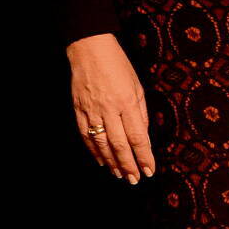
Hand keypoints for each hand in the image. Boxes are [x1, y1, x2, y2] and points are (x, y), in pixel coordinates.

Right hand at [67, 32, 154, 182]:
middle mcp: (109, 108)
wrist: (89, 48)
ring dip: (111, 161)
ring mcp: (91, 109)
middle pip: (119, 144)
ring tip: (119, 174)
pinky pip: (85, 133)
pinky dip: (92, 149)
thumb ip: (140, 112)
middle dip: (128, 165)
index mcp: (127, 102)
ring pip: (101, 142)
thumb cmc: (117, 64)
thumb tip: (142, 135)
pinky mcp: (78, 108)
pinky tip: (100, 159)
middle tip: (134, 180)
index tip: (149, 171)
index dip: (144, 157)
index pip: (138, 137)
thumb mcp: (137, 86)